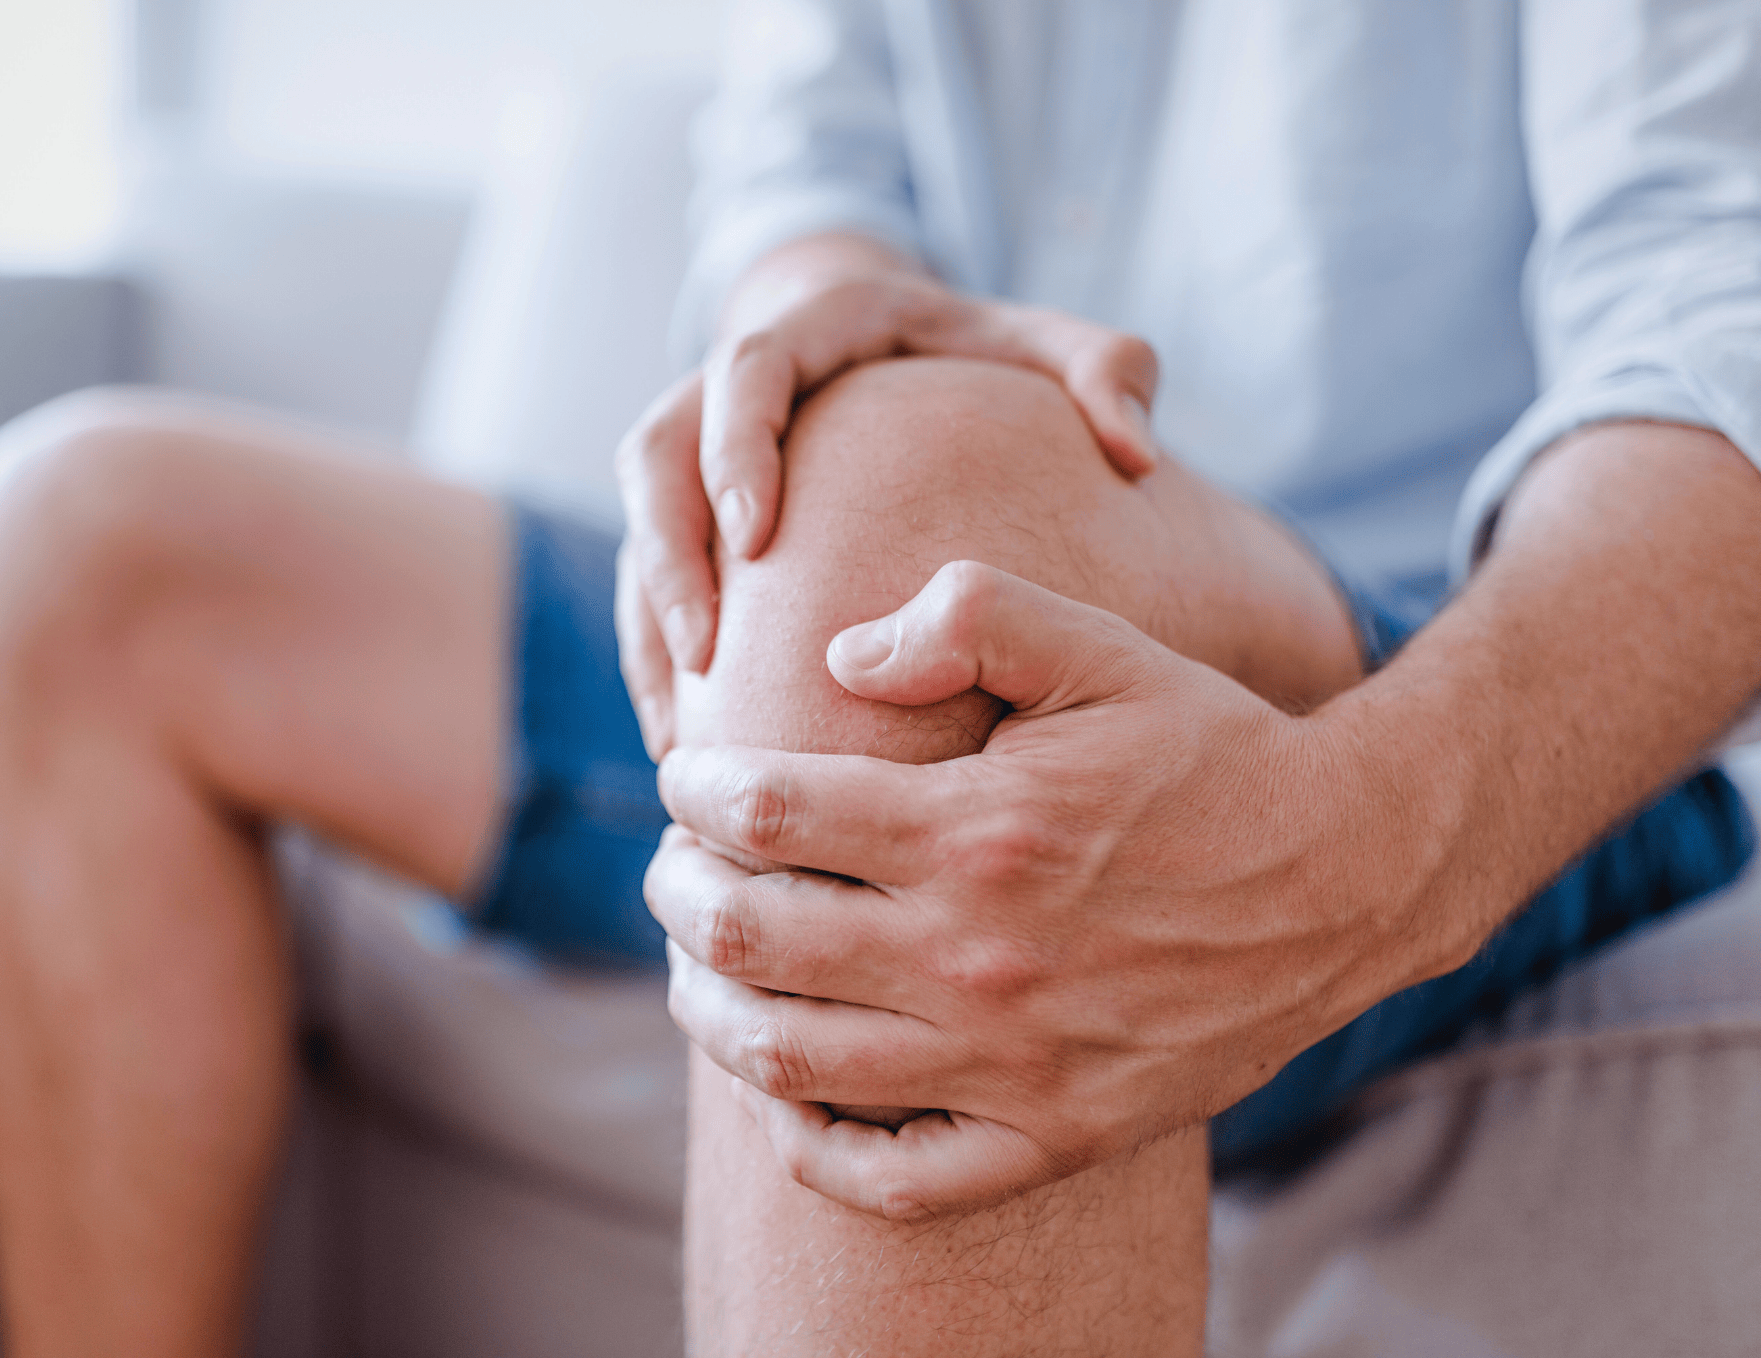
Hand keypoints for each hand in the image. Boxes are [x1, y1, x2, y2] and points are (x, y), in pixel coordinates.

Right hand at [614, 255, 1161, 759]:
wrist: (892, 342)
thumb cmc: (978, 352)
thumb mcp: (1046, 344)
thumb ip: (1105, 372)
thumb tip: (1136, 451)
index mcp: (812, 329)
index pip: (746, 370)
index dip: (736, 449)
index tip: (757, 534)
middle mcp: (731, 384)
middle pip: (656, 454)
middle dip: (670, 553)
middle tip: (706, 649)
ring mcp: (698, 451)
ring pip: (640, 530)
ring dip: (651, 624)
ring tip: (681, 725)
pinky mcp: (687, 512)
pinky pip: (648, 582)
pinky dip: (657, 657)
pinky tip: (685, 737)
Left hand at [646, 562, 1448, 1219]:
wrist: (1348, 875)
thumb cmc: (1211, 751)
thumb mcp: (1101, 648)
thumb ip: (965, 617)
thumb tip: (837, 659)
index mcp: (979, 830)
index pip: (767, 814)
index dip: (697, 788)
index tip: (686, 775)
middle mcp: (979, 957)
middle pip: (749, 938)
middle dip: (676, 892)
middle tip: (670, 865)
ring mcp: (1013, 1063)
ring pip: (790, 1060)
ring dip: (707, 1008)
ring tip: (694, 965)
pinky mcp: (1055, 1135)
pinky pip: (893, 1179)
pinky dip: (811, 1147)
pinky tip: (782, 1098)